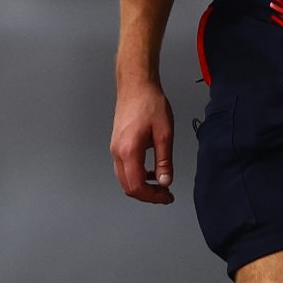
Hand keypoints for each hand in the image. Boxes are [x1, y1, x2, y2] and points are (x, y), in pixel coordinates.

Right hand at [111, 73, 176, 203]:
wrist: (136, 85)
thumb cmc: (150, 104)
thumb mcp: (164, 134)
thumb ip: (164, 161)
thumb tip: (164, 182)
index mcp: (128, 151)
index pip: (136, 186)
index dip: (152, 197)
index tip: (167, 196)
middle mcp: (117, 152)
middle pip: (127, 186)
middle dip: (147, 195)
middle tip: (165, 194)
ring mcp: (115, 148)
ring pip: (124, 178)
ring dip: (141, 186)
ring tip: (160, 184)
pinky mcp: (117, 144)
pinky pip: (124, 168)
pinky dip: (137, 175)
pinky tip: (151, 171)